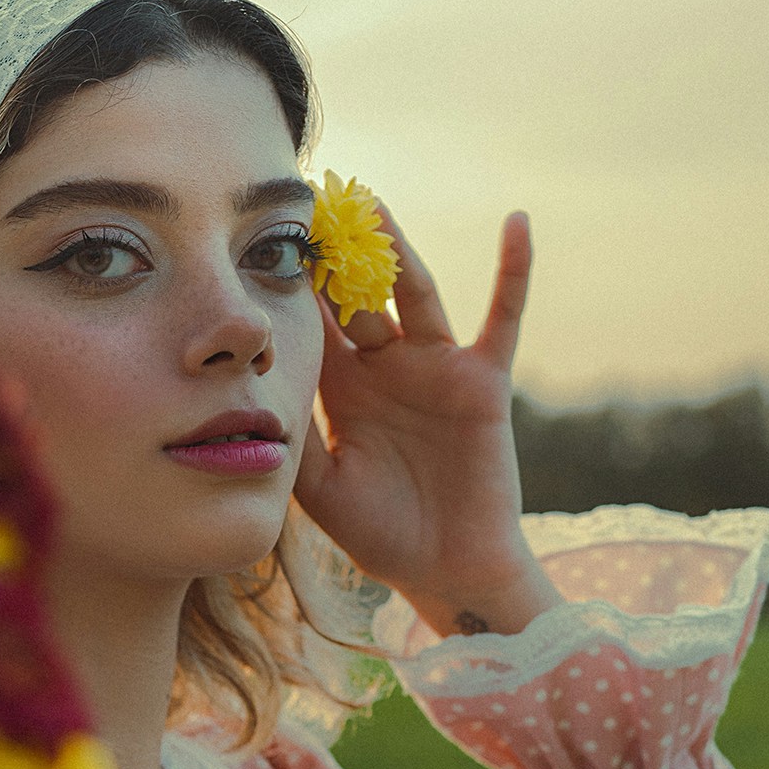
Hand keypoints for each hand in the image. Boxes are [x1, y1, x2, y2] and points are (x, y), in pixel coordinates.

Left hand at [291, 208, 559, 639]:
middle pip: (359, 294)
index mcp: (343, 388)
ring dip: (397, 248)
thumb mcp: (321, 488)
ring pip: (415, 293)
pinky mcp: (483, 380)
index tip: (263, 234)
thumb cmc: (381, 534)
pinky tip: (516, 222)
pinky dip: (513, 270)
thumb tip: (252, 398)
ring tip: (373, 202)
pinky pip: (502, 317)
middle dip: (337, 252)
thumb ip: (295, 440)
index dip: (294, 282)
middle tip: (309, 200)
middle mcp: (387, 366)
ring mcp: (436, 367)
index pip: (316, 321)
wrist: (446, 568)